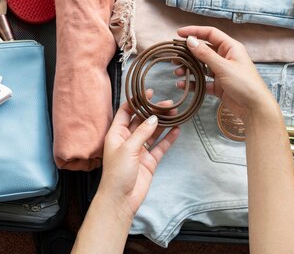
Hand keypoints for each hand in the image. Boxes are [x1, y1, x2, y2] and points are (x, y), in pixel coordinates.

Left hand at [97, 91, 179, 221]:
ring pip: (153, 132)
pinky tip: (177, 129)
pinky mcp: (149, 160)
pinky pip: (160, 146)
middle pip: (142, 121)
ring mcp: (139, 150)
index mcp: (116, 134)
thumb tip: (153, 118)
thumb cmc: (117, 173)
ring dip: (163, 123)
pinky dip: (168, 138)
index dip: (136, 101)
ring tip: (175, 113)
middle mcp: (128, 140)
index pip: (125, 112)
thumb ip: (142, 132)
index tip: (148, 93)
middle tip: (168, 103)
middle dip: (154, 111)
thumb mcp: (127, 149)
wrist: (121, 199)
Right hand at [175, 26, 275, 119]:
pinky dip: (193, 82)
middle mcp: (225, 57)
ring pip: (201, 66)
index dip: (195, 31)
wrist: (254, 108)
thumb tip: (190, 40)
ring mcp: (221, 71)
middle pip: (203, 50)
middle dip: (189, 52)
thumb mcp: (223, 67)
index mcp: (230, 48)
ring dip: (189, 68)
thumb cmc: (244, 83)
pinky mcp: (218, 85)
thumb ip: (205, 54)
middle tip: (175, 56)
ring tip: (177, 72)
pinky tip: (182, 85)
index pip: (210, 33)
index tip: (179, 33)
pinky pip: (202, 81)